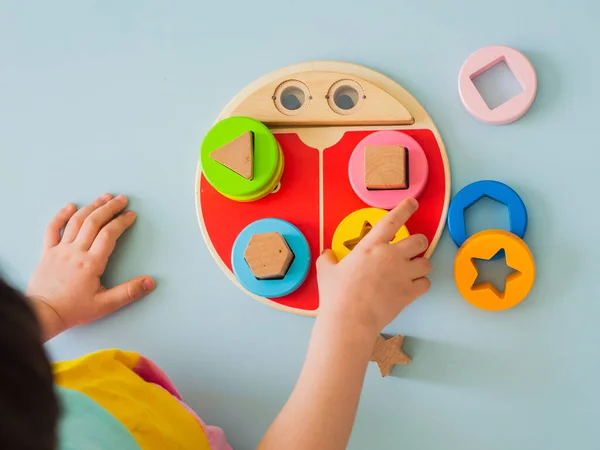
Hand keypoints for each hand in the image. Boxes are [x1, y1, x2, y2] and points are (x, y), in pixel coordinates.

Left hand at [27, 194, 154, 340]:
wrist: (42, 315)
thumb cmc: (73, 310)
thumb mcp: (105, 305)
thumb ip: (128, 292)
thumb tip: (150, 282)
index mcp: (91, 263)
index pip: (109, 234)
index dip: (121, 222)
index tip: (130, 215)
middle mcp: (75, 252)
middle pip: (94, 222)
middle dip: (109, 208)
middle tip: (122, 199)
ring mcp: (60, 250)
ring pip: (76, 221)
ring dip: (91, 207)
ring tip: (103, 197)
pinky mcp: (48, 252)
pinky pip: (52, 229)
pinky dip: (61, 215)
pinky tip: (70, 206)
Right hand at [316, 198, 430, 335]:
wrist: (350, 320)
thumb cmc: (336, 294)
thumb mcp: (325, 271)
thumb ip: (328, 258)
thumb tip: (328, 254)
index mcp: (370, 246)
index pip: (392, 220)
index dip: (405, 209)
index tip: (413, 203)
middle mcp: (391, 256)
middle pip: (419, 241)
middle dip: (418, 243)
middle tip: (412, 249)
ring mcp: (403, 274)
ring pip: (426, 262)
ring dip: (420, 265)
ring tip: (412, 270)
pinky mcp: (409, 293)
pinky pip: (426, 283)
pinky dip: (421, 284)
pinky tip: (413, 287)